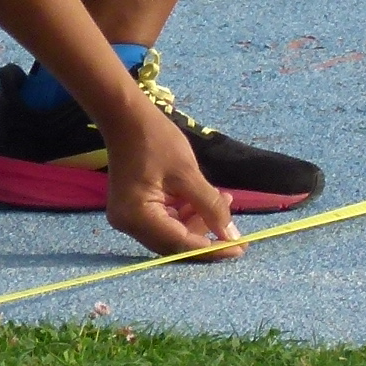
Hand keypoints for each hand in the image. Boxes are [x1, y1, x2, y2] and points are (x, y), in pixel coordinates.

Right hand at [101, 103, 244, 259]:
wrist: (125, 116)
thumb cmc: (156, 140)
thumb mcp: (188, 173)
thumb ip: (210, 206)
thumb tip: (231, 235)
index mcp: (138, 217)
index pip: (181, 244)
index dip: (212, 249)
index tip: (240, 249)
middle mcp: (129, 225)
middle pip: (174, 244)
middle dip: (206, 235)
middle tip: (235, 227)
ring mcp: (129, 218)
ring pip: (171, 233)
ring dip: (198, 222)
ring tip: (223, 201)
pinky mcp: (133, 210)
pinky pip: (164, 221)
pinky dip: (186, 214)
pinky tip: (203, 200)